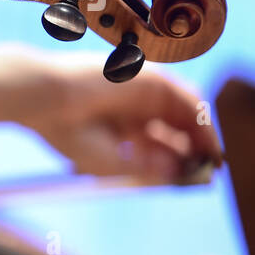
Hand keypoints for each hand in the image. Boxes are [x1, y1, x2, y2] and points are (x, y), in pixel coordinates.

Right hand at [27, 58, 223, 177]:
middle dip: (191, 147)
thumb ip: (143, 167)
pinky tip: (206, 140)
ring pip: (182, 112)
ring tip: (210, 157)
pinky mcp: (149, 79)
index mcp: (117, 122)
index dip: (175, 157)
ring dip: (200, 134)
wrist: (45, 99)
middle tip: (205, 168)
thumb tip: (175, 172)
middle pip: (174, 125)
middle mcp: (132, 105)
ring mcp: (142, 90)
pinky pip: (185, 99)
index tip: (189, 175)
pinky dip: (199, 120)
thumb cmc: (66, 131)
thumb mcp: (108, 159)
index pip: (156, 139)